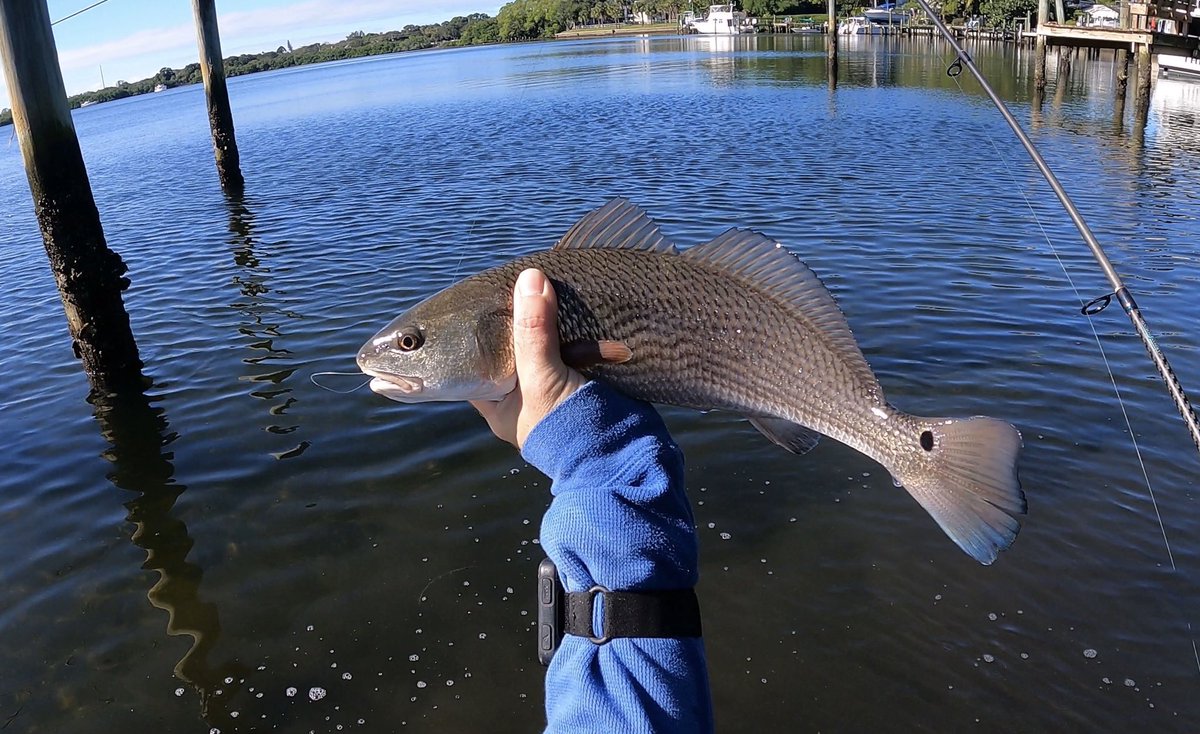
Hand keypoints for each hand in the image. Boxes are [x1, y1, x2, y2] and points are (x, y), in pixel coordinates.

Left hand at [470, 268, 586, 449]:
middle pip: (513, 347)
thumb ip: (534, 332)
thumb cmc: (568, 429)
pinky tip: (576, 306)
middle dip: (520, 318)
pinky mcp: (583, 382)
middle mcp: (521, 396)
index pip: (475, 359)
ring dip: (550, 321)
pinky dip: (577, 331)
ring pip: (545, 345)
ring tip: (549, 288)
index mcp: (497, 402)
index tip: (486, 295)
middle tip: (522, 284)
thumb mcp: (542, 378)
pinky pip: (574, 349)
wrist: (623, 455)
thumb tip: (530, 279)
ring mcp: (552, 389)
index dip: (477, 328)